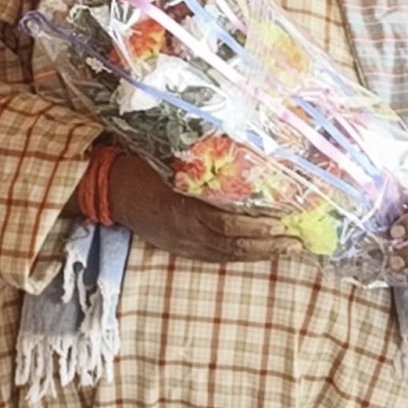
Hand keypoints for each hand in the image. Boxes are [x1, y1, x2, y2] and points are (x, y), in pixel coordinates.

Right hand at [106, 153, 305, 263]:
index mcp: (182, 209)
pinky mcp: (184, 249)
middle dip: (267, 244)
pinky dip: (243, 255)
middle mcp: (186, 232)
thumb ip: (201, 164)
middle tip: (296, 240)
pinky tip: (262, 251)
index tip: (282, 220)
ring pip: (229, 254)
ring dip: (261, 253)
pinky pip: (218, 257)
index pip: (225, 223)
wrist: (112, 192)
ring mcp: (185, 244)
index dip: (255, 225)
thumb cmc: (140, 169)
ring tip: (288, 248)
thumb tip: (241, 151)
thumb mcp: (168, 160)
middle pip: (233, 244)